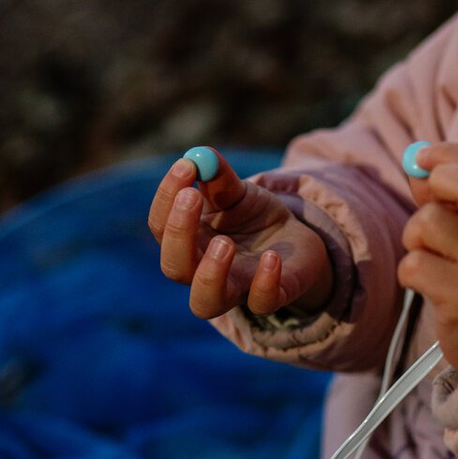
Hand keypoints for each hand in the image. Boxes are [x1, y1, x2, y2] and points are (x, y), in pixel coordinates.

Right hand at [148, 152, 333, 319]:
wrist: (296, 241)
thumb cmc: (253, 218)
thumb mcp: (238, 192)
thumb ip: (219, 177)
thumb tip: (200, 155)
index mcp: (188, 241)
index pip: (161, 226)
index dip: (167, 197)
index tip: (184, 165)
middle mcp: (202, 271)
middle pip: (175, 266)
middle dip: (179, 232)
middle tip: (192, 197)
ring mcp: (235, 289)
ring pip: (205, 303)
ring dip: (210, 274)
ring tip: (224, 243)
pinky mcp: (270, 296)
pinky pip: (261, 302)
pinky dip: (264, 282)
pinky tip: (272, 257)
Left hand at [398, 143, 457, 373]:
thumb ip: (446, 196)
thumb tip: (415, 166)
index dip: (448, 153)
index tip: (422, 158)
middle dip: (437, 185)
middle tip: (429, 208)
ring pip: (428, 224)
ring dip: (414, 238)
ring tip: (430, 258)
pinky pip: (414, 264)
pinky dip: (410, 273)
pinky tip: (429, 286)